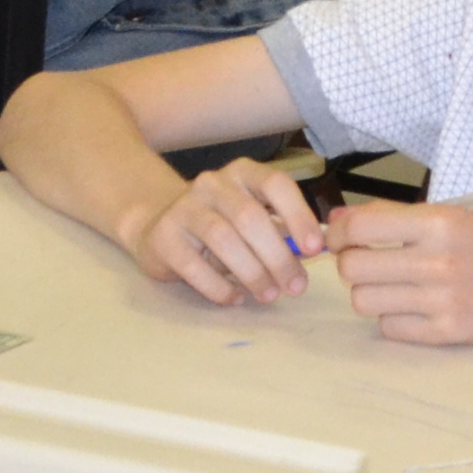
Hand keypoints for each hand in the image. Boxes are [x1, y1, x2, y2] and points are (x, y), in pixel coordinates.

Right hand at [122, 162, 326, 305]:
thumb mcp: (252, 219)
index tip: (314, 248)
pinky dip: (219, 287)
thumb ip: (280, 231)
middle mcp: (212, 184)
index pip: (276, 184)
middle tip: (296, 286)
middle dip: (278, 256)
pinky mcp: (163, 236)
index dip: (298, 215)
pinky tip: (235, 299)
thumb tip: (312, 252)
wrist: (158, 225)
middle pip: (250, 217)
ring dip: (252, 273)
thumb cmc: (220, 223)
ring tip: (269, 295)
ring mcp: (184, 208)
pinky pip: (194, 265)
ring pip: (223, 239)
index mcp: (242, 173)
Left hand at [331, 198, 472, 343]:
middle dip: (352, 263)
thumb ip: (397, 216)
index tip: (342, 237)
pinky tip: (412, 306)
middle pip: (353, 267)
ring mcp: (442, 301)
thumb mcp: (455, 216)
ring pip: (364, 301)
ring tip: (392, 286)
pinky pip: (389, 328)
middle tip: (369, 262)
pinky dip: (393, 318)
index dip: (338, 232)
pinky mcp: (447, 332)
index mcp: (440, 223)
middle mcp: (438, 261)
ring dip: (370, 292)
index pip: (358, 227)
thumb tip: (337, 218)